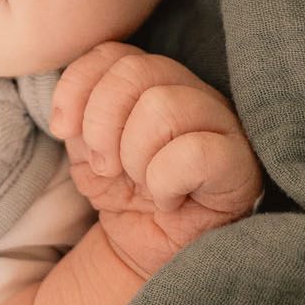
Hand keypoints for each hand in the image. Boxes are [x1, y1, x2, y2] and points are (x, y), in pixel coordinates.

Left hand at [48, 43, 262, 281]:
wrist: (151, 252)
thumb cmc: (126, 195)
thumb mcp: (88, 152)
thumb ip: (77, 118)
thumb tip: (66, 114)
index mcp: (156, 81)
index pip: (114, 53)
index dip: (78, 86)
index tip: (63, 129)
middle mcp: (192, 92)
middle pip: (135, 71)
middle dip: (102, 124)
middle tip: (106, 166)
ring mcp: (222, 123)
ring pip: (163, 106)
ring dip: (134, 156)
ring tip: (141, 183)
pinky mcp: (241, 163)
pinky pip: (195, 152)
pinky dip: (166, 180)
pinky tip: (168, 199)